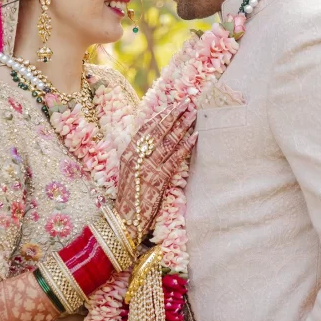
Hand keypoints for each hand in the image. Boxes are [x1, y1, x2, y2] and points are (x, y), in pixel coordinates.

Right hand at [116, 102, 196, 239]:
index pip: (146, 128)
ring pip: (168, 141)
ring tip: (193, 114)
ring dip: (182, 126)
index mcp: (128, 153)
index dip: (160, 115)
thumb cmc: (130, 196)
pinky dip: (185, 146)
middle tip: (187, 102)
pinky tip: (194, 137)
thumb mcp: (129, 172)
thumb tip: (153, 142)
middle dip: (173, 114)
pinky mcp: (158, 178)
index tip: (172, 105)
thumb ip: (138, 156)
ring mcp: (147, 167)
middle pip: (158, 130)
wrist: (126, 218)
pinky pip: (174, 158)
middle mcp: (137, 157)